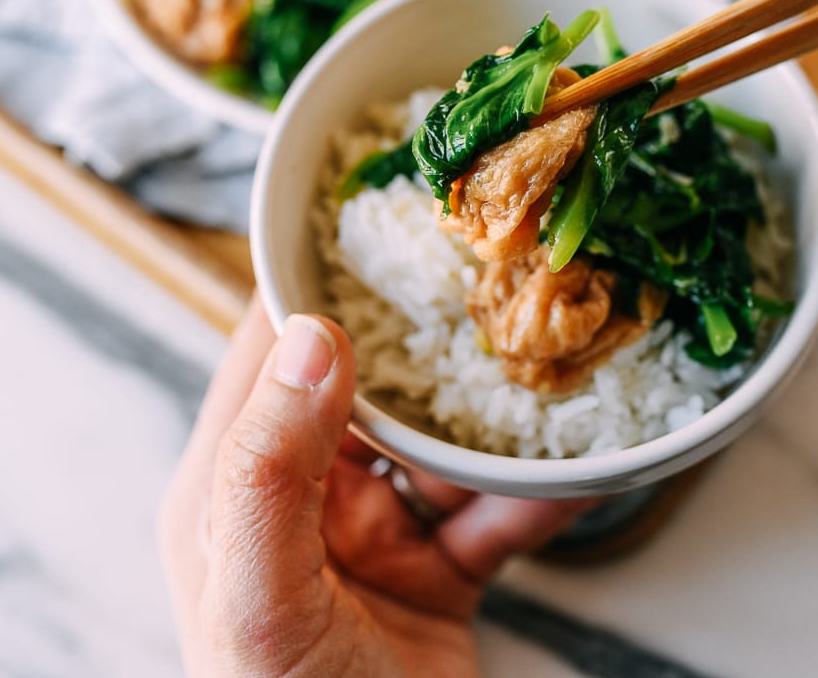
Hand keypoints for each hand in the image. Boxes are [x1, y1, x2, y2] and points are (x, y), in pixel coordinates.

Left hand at [159, 300, 593, 676]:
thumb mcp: (259, 597)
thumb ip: (270, 470)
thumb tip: (312, 337)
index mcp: (233, 486)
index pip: (268, 356)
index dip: (314, 285)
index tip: (376, 222)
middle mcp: (305, 497)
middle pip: (369, 387)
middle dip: (427, 335)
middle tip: (490, 271)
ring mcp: (376, 534)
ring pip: (444, 442)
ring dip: (495, 411)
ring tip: (549, 353)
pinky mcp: (438, 573)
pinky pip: (497, 512)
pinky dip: (541, 492)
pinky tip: (585, 465)